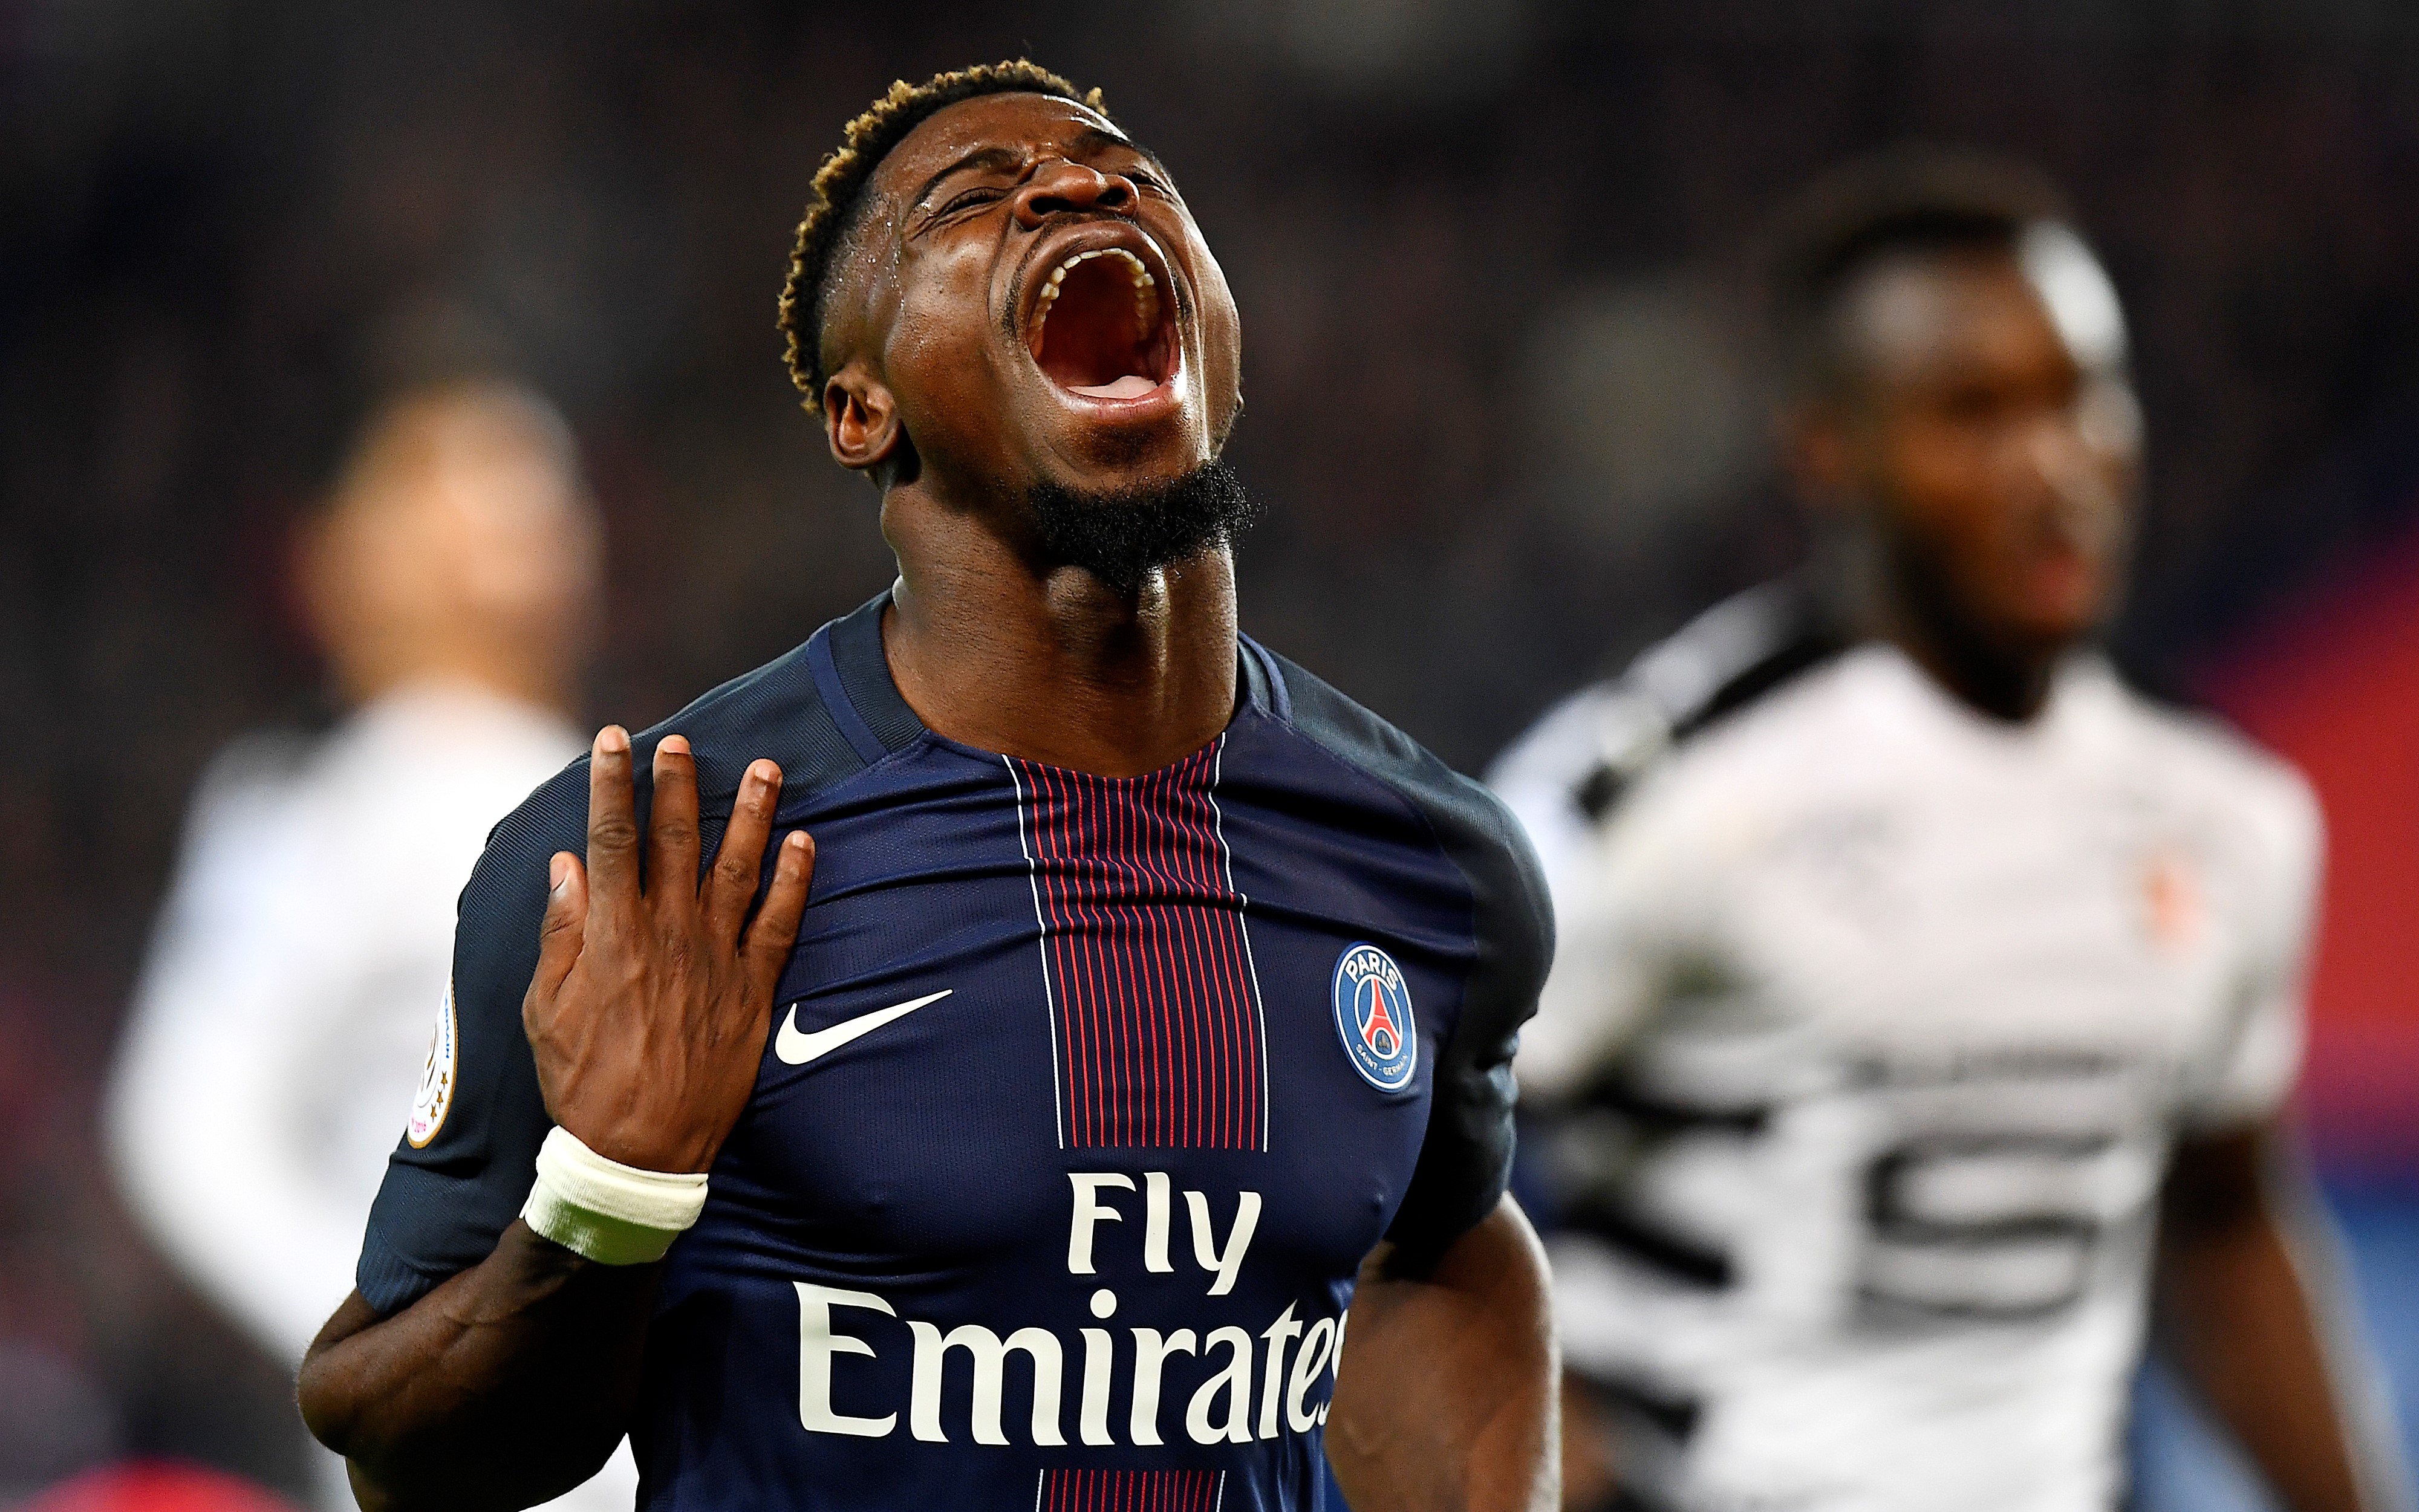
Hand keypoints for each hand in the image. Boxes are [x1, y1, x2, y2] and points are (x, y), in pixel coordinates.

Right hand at [522, 727, 814, 1172]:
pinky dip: (795, 881)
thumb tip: (566, 864)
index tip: (613, 739)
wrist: (641, 1153)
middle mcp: (669, 936)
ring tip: (767, 767)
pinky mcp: (753, 989)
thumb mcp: (547, 1011)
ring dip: (752, 815)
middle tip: (683, 740)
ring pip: (738, 869)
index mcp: (613, 937)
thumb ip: (560, 933)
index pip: (612, 841)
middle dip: (677, 784)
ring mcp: (716, 960)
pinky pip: (780, 924)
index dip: (612, 786)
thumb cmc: (583, 1083)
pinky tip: (805, 843)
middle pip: (675, 842)